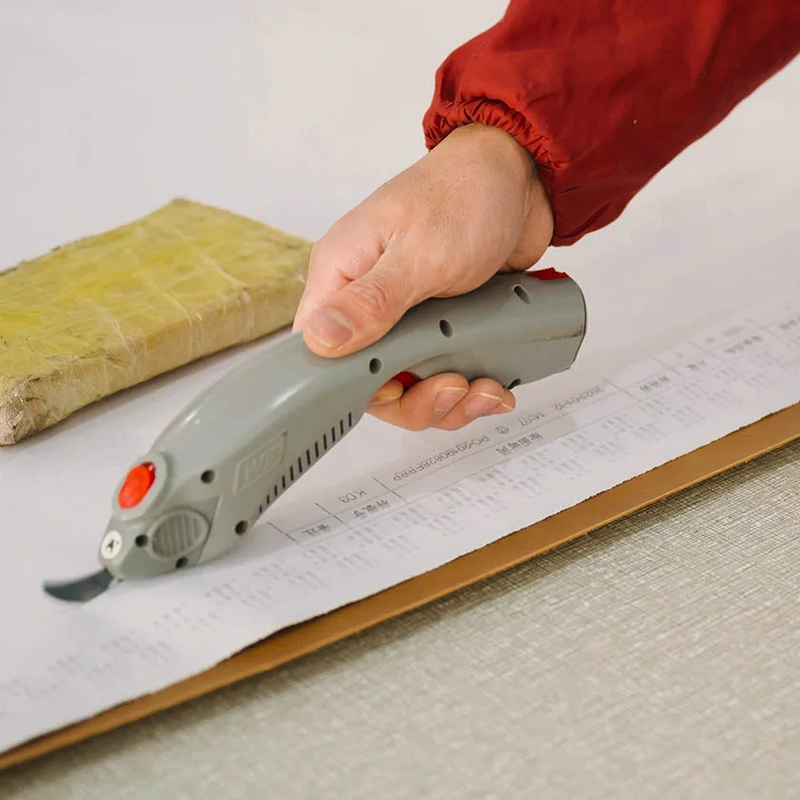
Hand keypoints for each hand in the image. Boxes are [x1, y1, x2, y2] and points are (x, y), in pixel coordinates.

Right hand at [292, 123, 553, 430]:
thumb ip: (372, 302)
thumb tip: (320, 341)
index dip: (354, 386)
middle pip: (370, 379)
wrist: (524, 174)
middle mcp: (367, 299)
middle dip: (416, 400)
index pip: (321, 353)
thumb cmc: (465, 194)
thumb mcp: (420, 253)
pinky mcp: (439, 323)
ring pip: (411, 383)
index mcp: (342, 276)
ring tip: (485, 389)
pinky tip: (495, 385)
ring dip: (450, 399)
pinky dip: (469, 387)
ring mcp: (405, 315)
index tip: (397, 391)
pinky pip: (442, 372)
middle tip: (454, 389)